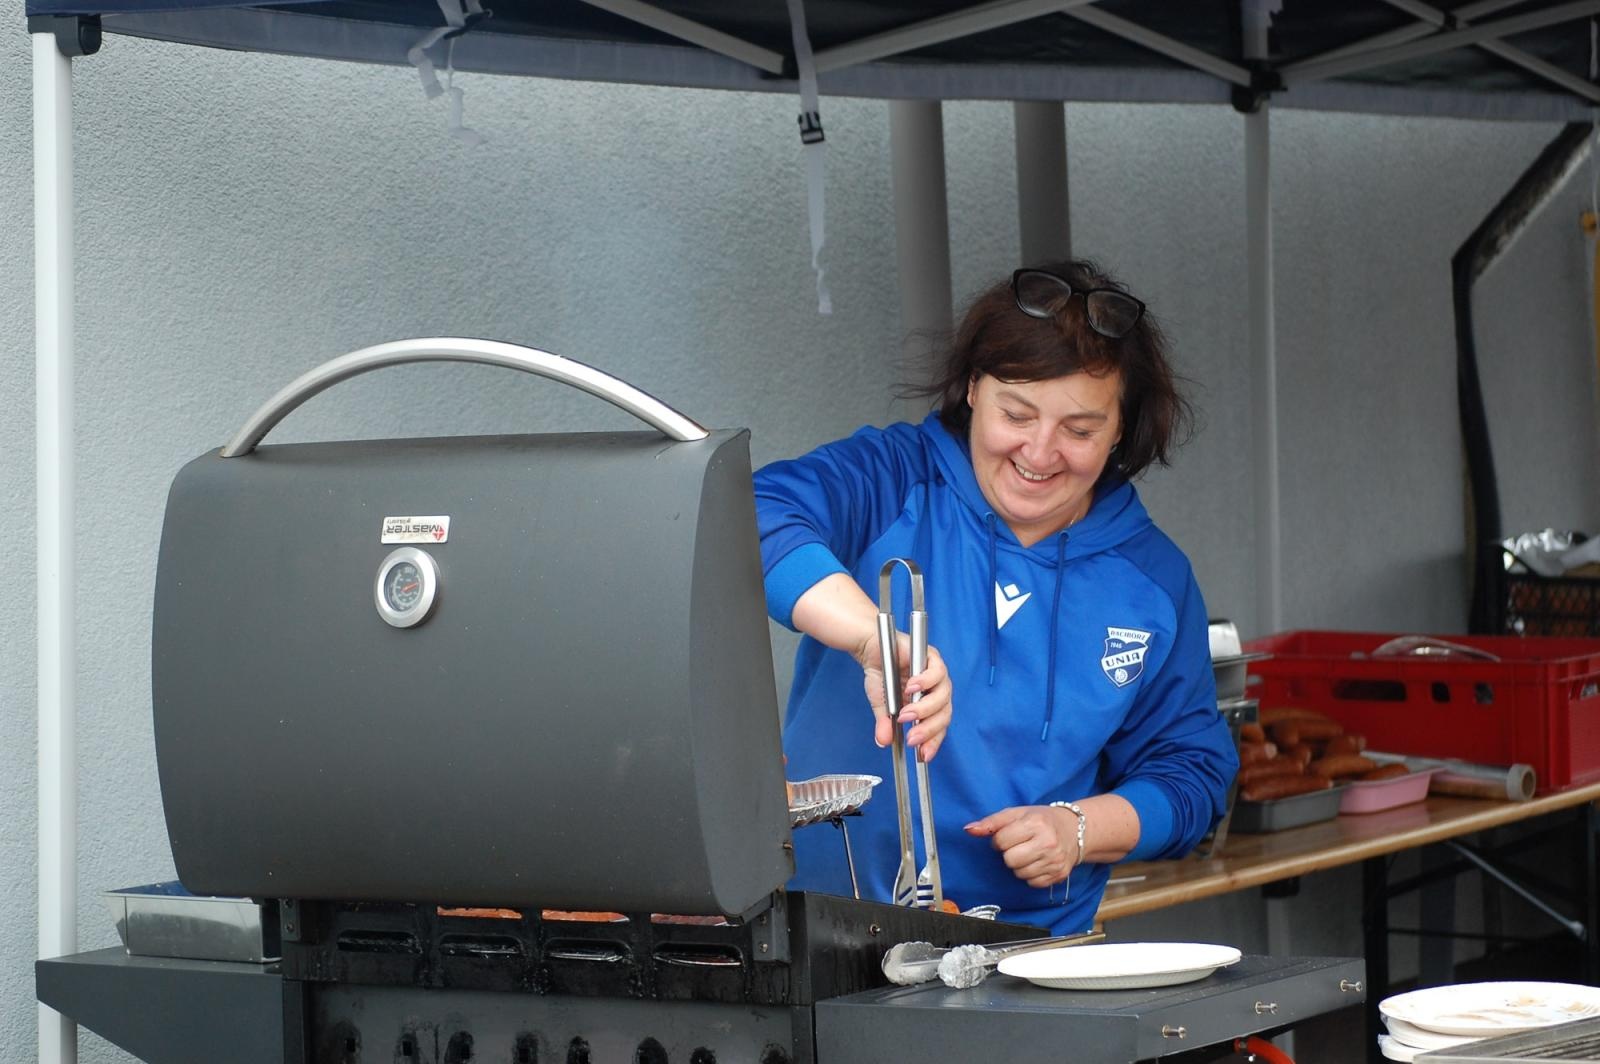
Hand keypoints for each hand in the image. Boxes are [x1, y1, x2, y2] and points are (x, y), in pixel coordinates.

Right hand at [853, 630, 951, 760]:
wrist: (870, 647)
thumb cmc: (880, 673)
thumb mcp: (881, 704)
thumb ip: (885, 723)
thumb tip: (883, 742)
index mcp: (928, 703)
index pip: (939, 725)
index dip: (934, 741)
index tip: (924, 755)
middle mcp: (936, 689)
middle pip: (945, 713)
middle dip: (928, 729)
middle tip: (912, 738)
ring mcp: (936, 673)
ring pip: (943, 695)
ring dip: (924, 708)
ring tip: (906, 714)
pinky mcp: (932, 656)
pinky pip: (937, 671)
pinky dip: (925, 681)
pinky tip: (910, 687)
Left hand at [964, 805, 1078, 887]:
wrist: (1075, 830)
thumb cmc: (1041, 820)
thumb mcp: (1016, 813)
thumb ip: (991, 822)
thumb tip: (968, 830)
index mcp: (1036, 823)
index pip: (1001, 841)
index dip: (1000, 839)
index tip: (1009, 835)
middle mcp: (1048, 842)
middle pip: (1009, 860)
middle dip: (1009, 853)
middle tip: (1019, 845)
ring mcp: (1055, 860)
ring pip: (1019, 873)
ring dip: (1020, 865)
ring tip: (1030, 853)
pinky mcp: (1059, 875)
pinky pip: (1032, 883)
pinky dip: (1031, 875)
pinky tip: (1038, 862)